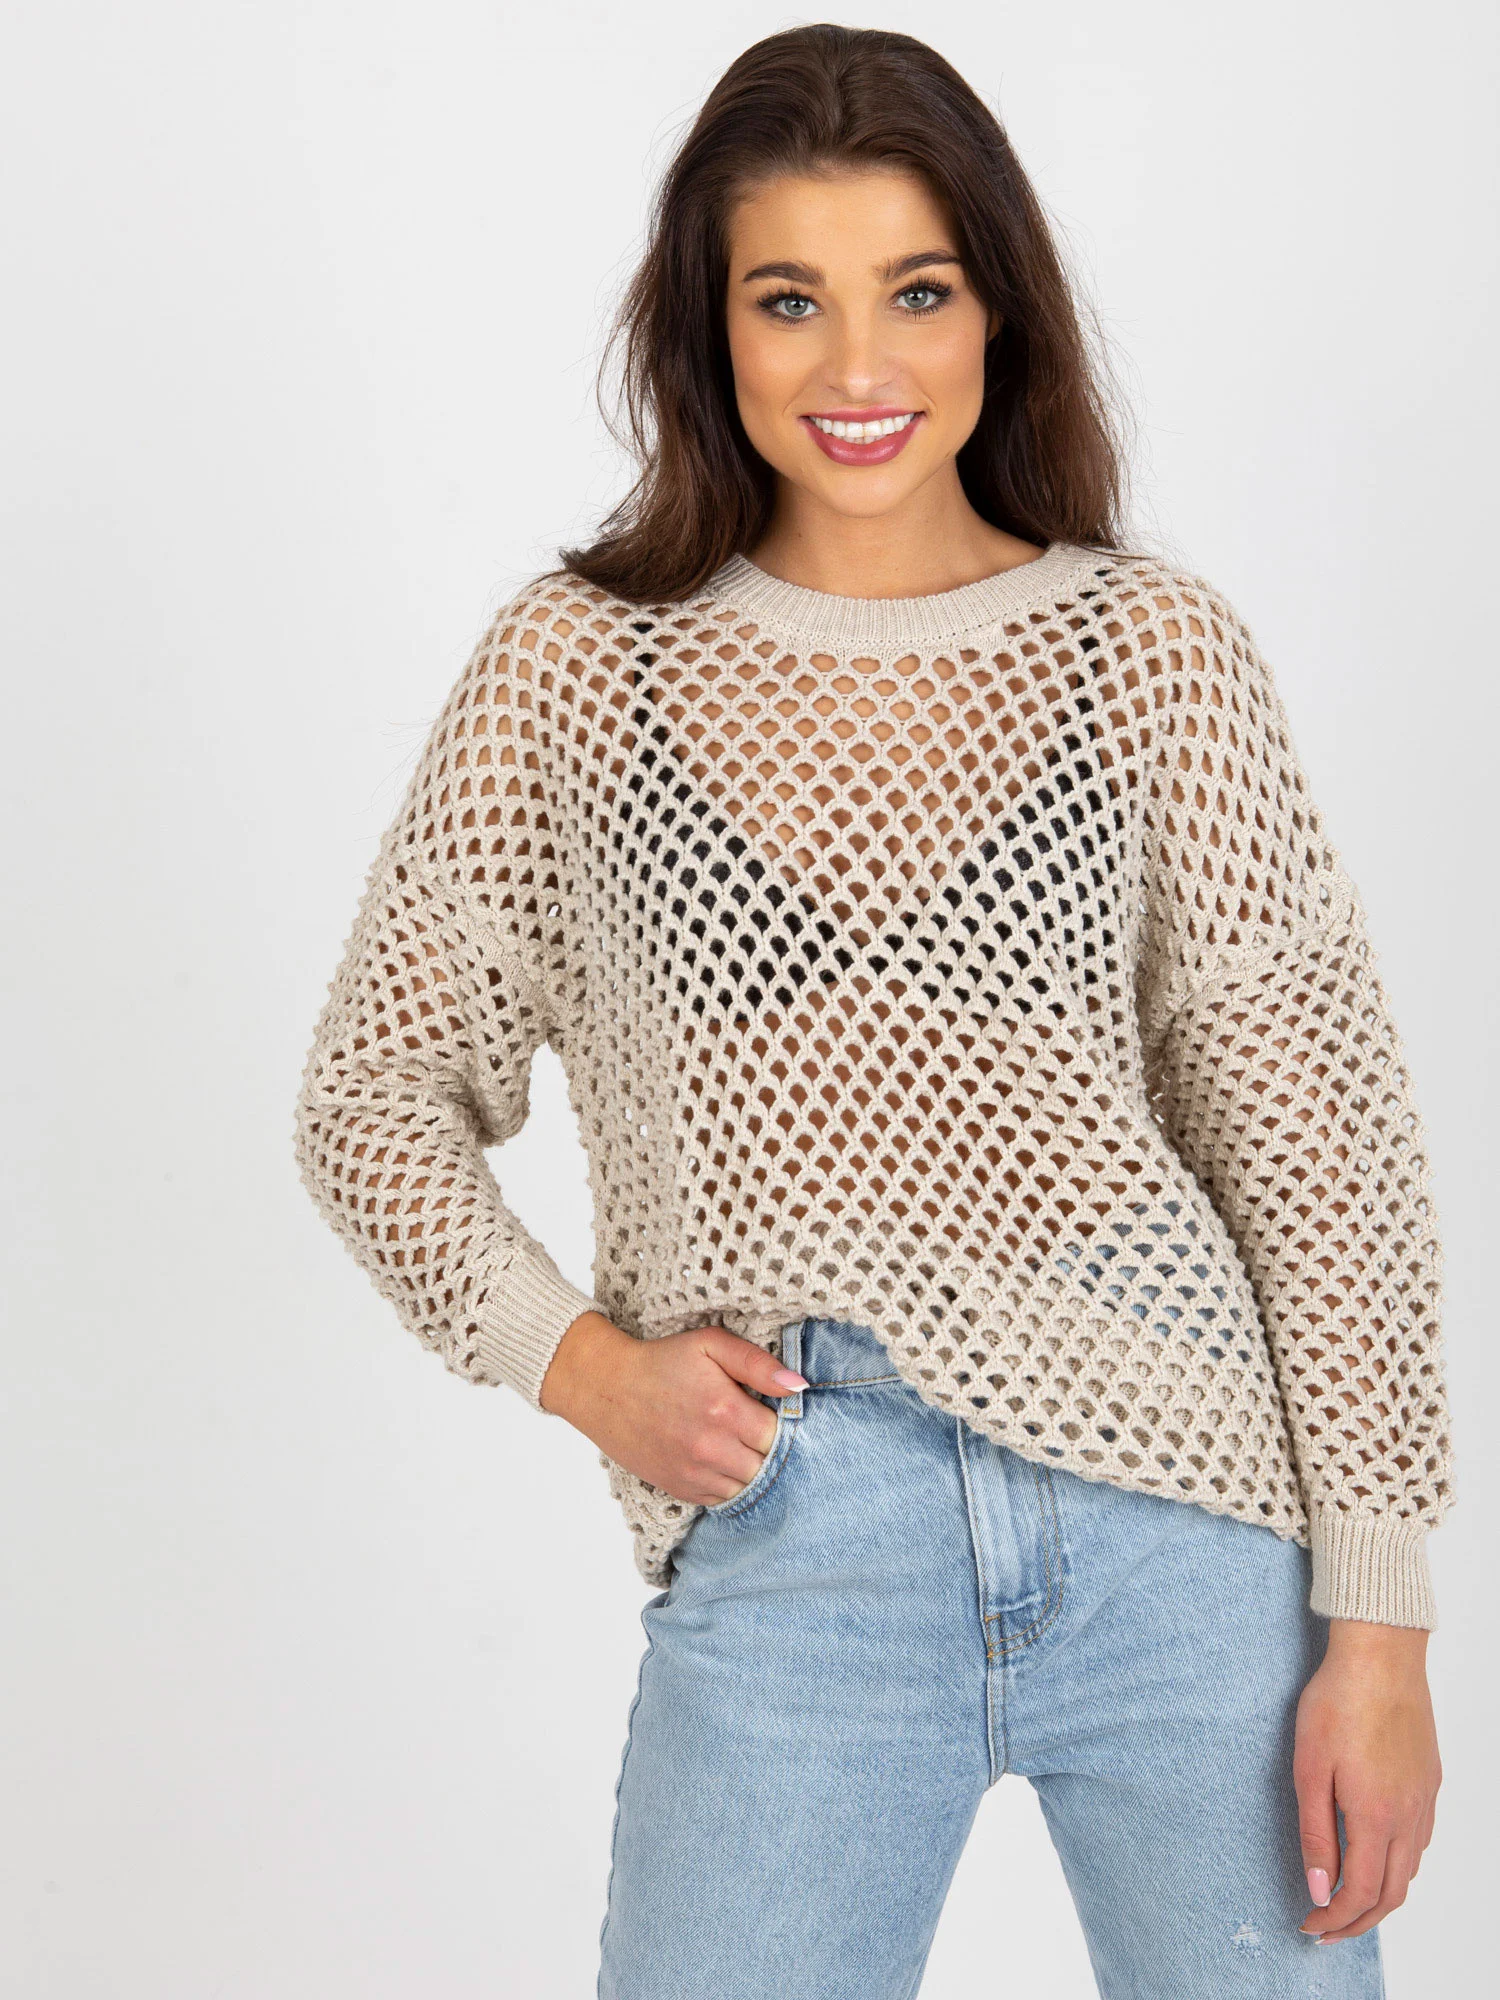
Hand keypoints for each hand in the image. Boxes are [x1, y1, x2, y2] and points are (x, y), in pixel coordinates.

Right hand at [537, 1311, 807, 1507]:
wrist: (605, 1388)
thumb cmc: (660, 1362)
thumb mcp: (710, 1345)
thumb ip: (758, 1364)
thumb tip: (799, 1387)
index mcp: (726, 1411)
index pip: (780, 1434)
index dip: (782, 1423)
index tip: (772, 1410)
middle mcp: (713, 1449)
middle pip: (768, 1466)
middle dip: (770, 1449)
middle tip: (758, 1428)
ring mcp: (695, 1474)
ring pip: (748, 1487)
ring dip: (751, 1469)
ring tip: (742, 1444)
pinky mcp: (680, 1488)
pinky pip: (722, 1499)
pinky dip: (729, 1483)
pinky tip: (723, 1460)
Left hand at [1293, 1620, 1440, 1943]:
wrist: (1381, 1654)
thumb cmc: (1337, 1702)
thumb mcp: (1310, 1768)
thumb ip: (1316, 1833)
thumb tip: (1320, 1889)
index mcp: (1375, 1816)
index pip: (1360, 1893)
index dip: (1334, 1919)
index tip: (1309, 1926)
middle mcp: (1408, 1816)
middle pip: (1391, 1894)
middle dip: (1358, 1922)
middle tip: (1327, 1932)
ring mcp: (1424, 1800)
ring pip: (1409, 1870)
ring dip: (1380, 1897)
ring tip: (1349, 1904)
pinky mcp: (1429, 1781)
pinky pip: (1419, 1841)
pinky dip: (1398, 1866)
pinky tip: (1378, 1858)